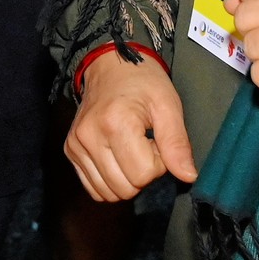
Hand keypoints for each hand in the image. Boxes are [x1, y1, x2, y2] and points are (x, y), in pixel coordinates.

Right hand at [67, 49, 195, 201]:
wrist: (110, 66)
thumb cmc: (143, 82)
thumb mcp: (168, 106)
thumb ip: (177, 143)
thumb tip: (188, 176)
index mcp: (115, 123)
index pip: (143, 174)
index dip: (158, 163)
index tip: (156, 141)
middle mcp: (89, 136)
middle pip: (125, 188)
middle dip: (142, 173)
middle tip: (145, 146)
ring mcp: (76, 145)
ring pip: (108, 193)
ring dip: (126, 179)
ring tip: (131, 150)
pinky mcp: (70, 151)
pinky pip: (93, 188)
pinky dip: (110, 182)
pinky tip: (117, 158)